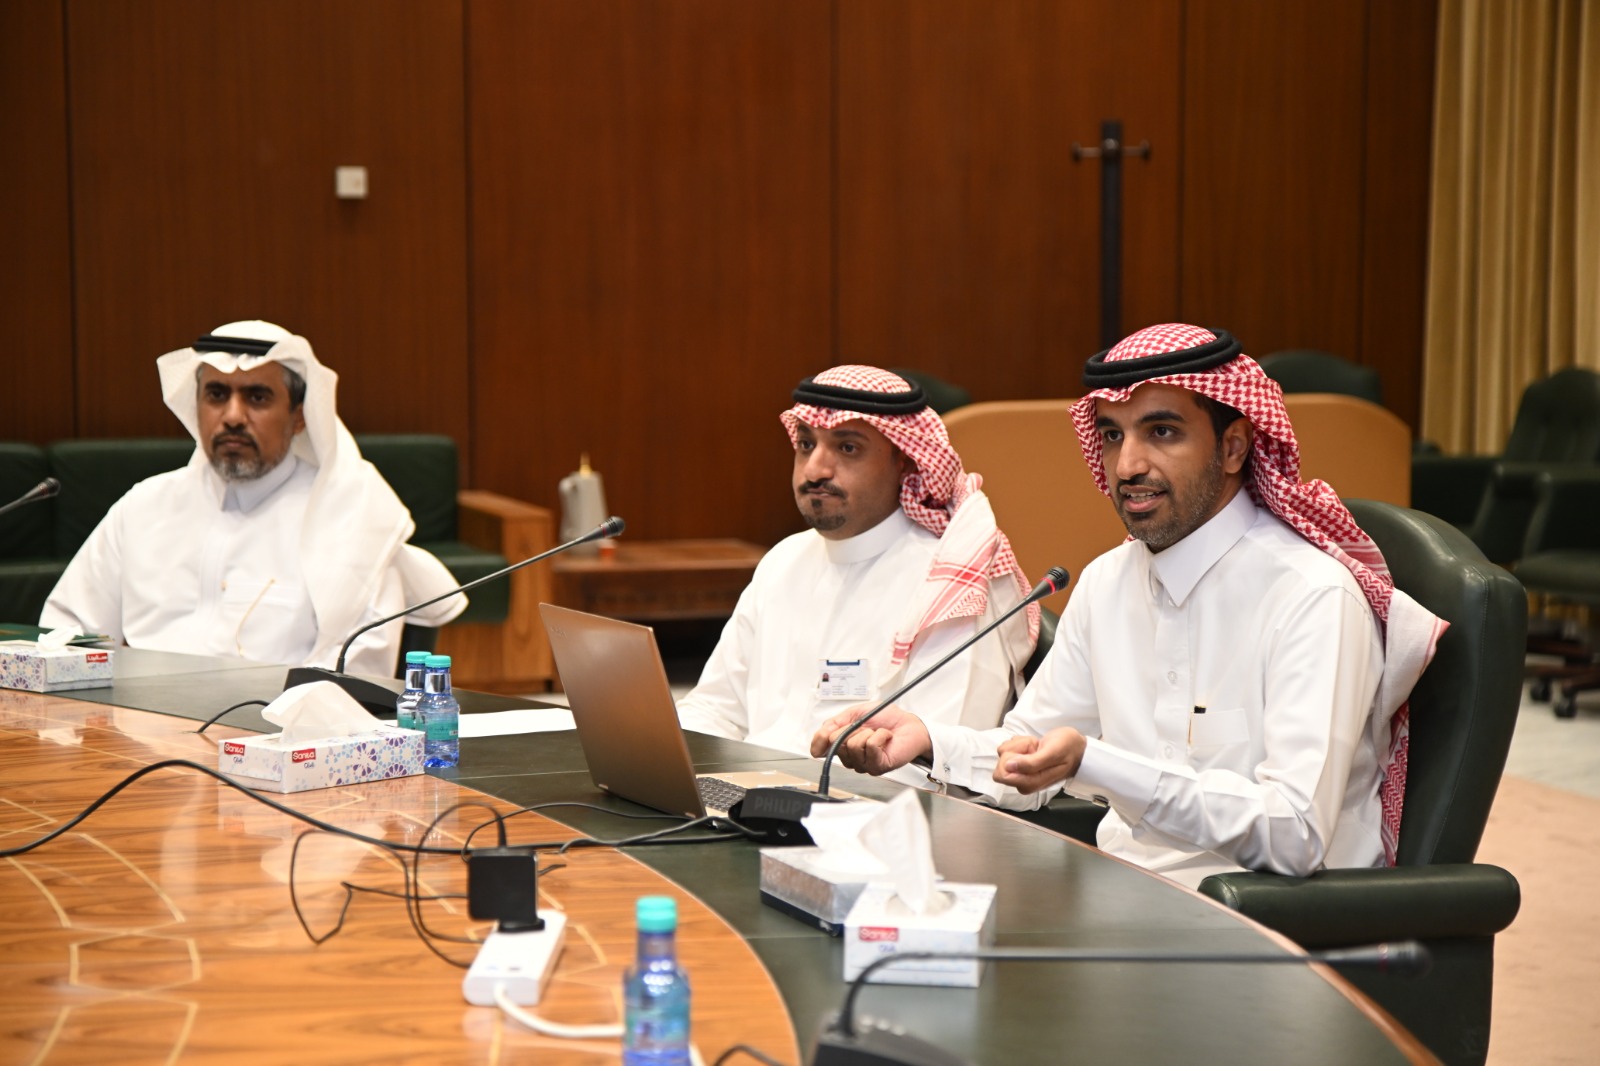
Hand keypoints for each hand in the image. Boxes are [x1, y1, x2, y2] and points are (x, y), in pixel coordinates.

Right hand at [810, 702, 932, 775]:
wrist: (908, 724)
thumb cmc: (885, 719)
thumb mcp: (853, 714)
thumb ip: (832, 725)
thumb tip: (817, 743)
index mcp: (842, 745)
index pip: (820, 747)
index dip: (825, 736)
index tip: (837, 727)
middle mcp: (851, 757)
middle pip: (836, 744)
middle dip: (851, 729)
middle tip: (864, 727)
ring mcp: (863, 764)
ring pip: (852, 745)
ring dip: (867, 732)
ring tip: (877, 733)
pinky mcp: (877, 766)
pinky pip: (870, 746)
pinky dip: (880, 736)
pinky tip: (885, 737)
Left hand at [991, 727, 1086, 793]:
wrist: (1077, 748)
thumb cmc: (1068, 749)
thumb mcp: (1052, 753)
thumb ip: (1031, 763)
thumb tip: (1007, 767)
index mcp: (1029, 784)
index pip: (1002, 775)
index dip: (1014, 758)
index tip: (1031, 753)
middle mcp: (1022, 781)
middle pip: (1001, 763)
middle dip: (1017, 750)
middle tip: (1036, 749)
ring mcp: (1020, 771)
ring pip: (1005, 752)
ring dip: (1021, 744)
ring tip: (1038, 747)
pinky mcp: (1020, 762)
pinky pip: (1009, 748)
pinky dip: (1021, 743)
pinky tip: (1035, 746)